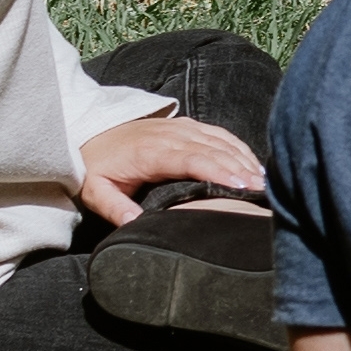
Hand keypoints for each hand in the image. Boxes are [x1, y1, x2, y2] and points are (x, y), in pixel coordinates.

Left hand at [75, 107, 266, 228]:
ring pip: (220, 141)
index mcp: (151, 153)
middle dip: (240, 169)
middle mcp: (170, 136)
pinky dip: (238, 147)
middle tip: (263, 190)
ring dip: (244, 159)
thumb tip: (136, 226)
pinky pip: (218, 134)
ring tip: (264, 181)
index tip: (240, 185)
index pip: (191, 160)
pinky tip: (252, 163)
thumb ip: (116, 209)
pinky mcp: (186, 125)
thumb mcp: (96, 192)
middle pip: (213, 150)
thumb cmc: (95, 167)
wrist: (85, 133)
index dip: (218, 171)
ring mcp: (180, 127)